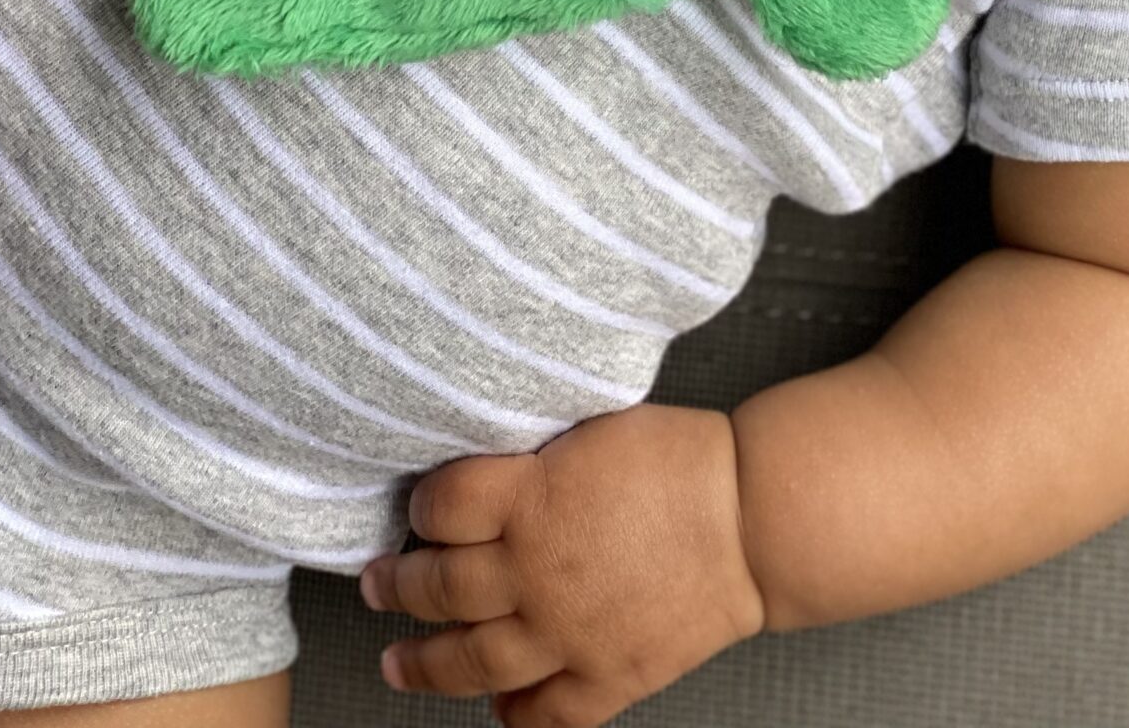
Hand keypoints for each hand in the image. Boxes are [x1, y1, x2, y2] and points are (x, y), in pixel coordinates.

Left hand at [359, 405, 766, 724]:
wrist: (753, 520)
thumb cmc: (682, 460)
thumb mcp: (594, 430)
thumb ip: (534, 458)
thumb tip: (485, 473)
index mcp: (533, 497)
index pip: (441, 506)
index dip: (421, 507)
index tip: (417, 510)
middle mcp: (535, 571)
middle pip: (438, 587)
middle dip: (396, 587)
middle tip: (375, 586)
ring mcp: (566, 634)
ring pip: (470, 663)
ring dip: (422, 664)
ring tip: (396, 661)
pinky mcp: (604, 678)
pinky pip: (542, 714)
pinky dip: (512, 716)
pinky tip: (496, 708)